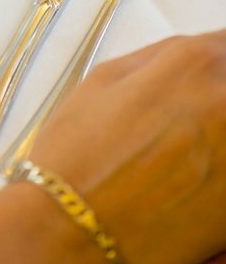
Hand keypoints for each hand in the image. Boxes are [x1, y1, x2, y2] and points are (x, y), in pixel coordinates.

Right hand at [0, 31, 225, 263]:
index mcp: (191, 64)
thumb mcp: (100, 82)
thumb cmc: (75, 157)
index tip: (206, 74)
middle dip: (216, 97)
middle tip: (191, 118)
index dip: (214, 59)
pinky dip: (220, 164)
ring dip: (218, 131)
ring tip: (187, 150)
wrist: (72, 226)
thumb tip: (187, 55)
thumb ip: (155, 59)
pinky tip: (192, 177)